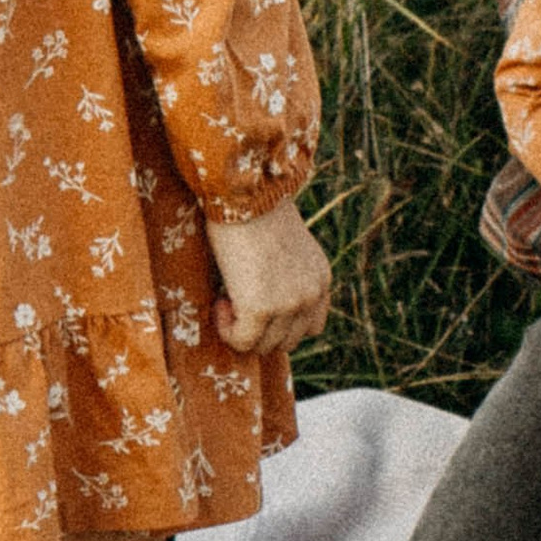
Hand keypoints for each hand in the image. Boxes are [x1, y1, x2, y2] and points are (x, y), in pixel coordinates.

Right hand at [206, 196, 332, 355]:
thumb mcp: (283, 247)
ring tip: (226, 297)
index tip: (257, 302)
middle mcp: (312, 294)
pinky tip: (219, 302)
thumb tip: (259, 303)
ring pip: (264, 346)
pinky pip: (241, 341)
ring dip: (242, 329)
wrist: (243, 194)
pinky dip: (227, 329)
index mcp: (320, 277)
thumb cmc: (254, 210)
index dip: (281, 323)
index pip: (311, 326)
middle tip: (237, 300)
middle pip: (288, 342)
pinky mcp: (261, 309)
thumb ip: (284, 277)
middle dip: (260, 330)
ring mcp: (289, 304)